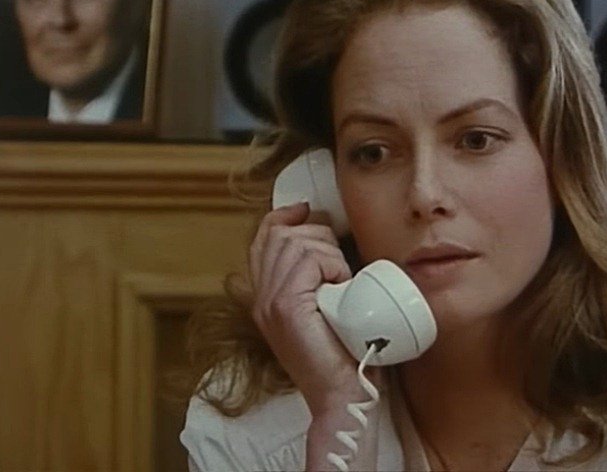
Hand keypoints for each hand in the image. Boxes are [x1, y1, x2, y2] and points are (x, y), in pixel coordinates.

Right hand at [249, 202, 365, 414]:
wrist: (344, 396)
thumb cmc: (345, 353)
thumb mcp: (326, 308)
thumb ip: (318, 282)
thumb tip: (335, 244)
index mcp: (267, 296)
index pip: (265, 238)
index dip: (283, 216)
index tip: (306, 210)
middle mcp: (262, 297)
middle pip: (282, 234)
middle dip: (318, 235)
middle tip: (340, 263)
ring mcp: (270, 302)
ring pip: (297, 243)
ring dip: (328, 252)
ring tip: (343, 280)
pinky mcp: (286, 307)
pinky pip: (307, 260)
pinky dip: (331, 263)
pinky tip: (342, 283)